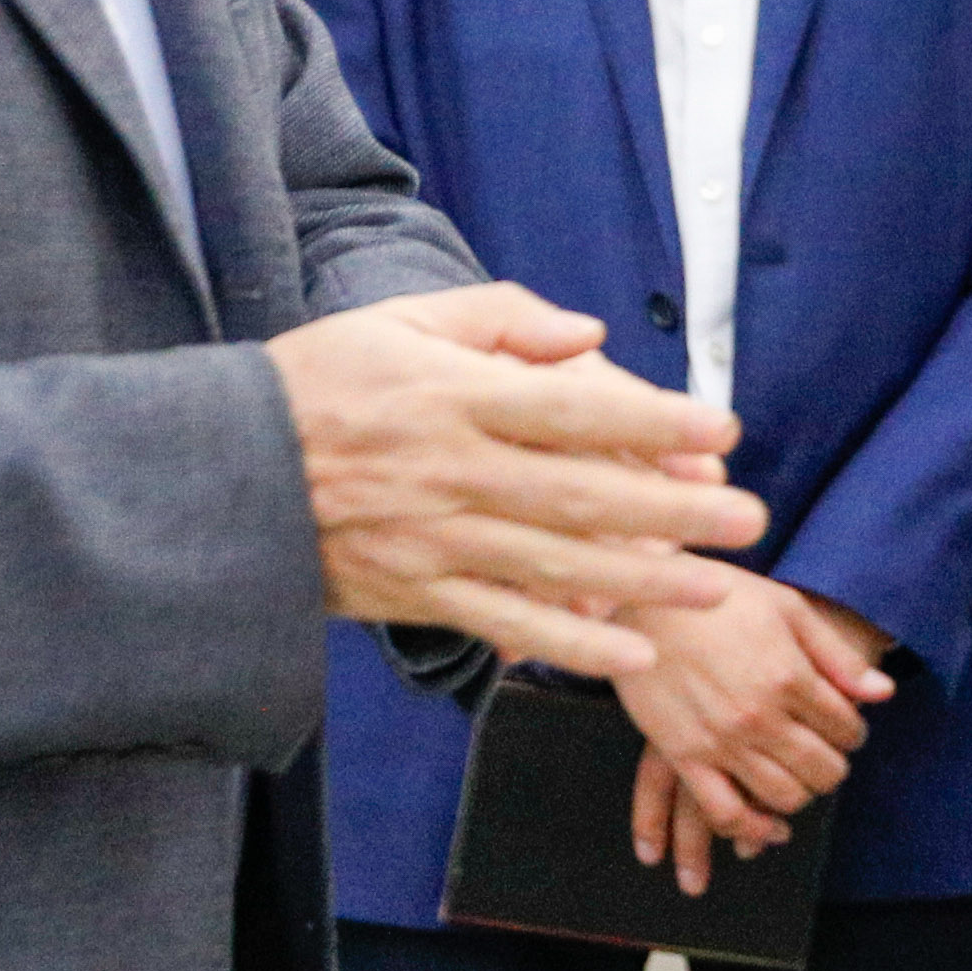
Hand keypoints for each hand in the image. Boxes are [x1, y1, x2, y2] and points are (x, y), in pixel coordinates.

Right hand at [269, 283, 760, 679]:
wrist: (222, 472)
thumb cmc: (320, 382)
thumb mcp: (399, 320)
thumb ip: (500, 319)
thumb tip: (590, 337)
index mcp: (453, 397)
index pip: (571, 409)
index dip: (652, 421)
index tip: (720, 429)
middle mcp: (452, 472)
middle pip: (580, 495)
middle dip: (673, 511)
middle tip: (749, 520)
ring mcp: (434, 541)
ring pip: (555, 567)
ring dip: (643, 582)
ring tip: (716, 588)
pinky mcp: (415, 593)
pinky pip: (503, 624)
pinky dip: (567, 643)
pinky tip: (629, 651)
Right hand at [612, 577, 894, 893]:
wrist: (642, 601)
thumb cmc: (718, 597)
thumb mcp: (787, 608)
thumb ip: (837, 657)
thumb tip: (885, 693)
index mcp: (789, 676)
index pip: (846, 728)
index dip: (854, 732)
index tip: (846, 728)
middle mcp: (760, 716)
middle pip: (823, 769)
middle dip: (834, 767)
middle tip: (827, 755)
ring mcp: (722, 741)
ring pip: (784, 797)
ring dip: (802, 795)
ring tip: (799, 778)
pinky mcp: (685, 757)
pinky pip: (726, 813)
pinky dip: (753, 828)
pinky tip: (767, 824)